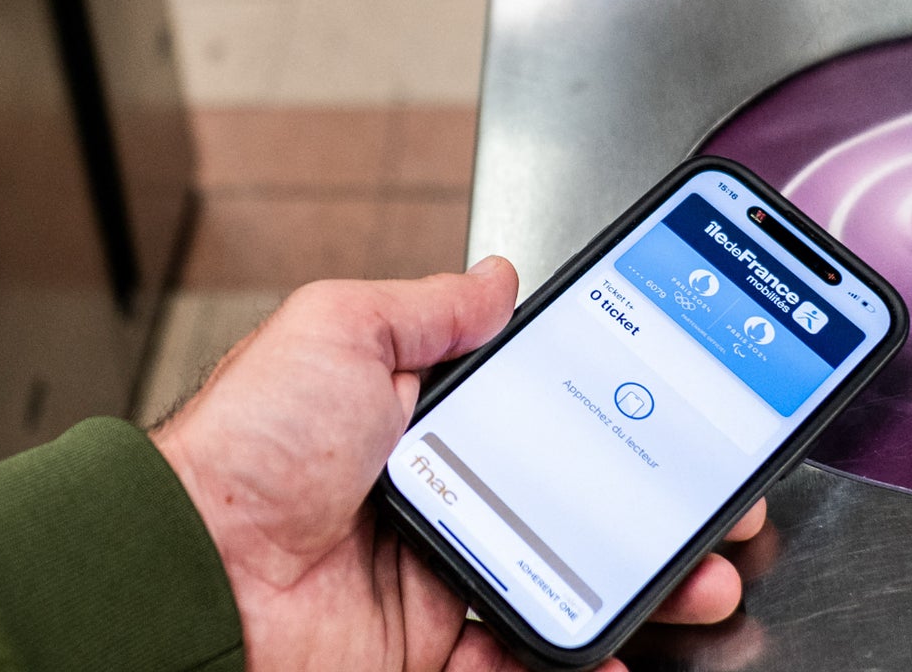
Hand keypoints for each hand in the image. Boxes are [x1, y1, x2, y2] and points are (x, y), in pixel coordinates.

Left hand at [152, 257, 767, 671]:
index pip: (547, 421)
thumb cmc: (247, 447)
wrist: (192, 568)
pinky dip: (579, 663)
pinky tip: (624, 655)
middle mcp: (440, 503)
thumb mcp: (337, 331)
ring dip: (644, 588)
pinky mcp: (428, 654)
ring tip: (703, 580)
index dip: (621, 422)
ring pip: (569, 587)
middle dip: (659, 513)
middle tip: (719, 512)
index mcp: (422, 427)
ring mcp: (438, 582)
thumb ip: (426, 310)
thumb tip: (493, 278)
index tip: (683, 421)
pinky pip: (522, 659)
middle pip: (577, 510)